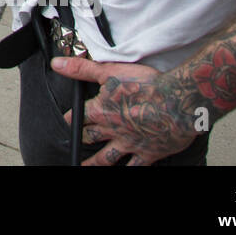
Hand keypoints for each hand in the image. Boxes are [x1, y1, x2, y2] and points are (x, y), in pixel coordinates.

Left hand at [52, 57, 196, 165]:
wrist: (178, 101)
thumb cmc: (147, 84)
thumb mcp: (110, 71)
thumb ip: (82, 69)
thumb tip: (57, 64)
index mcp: (101, 111)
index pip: (78, 117)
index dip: (70, 119)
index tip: (66, 122)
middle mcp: (112, 130)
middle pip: (90, 138)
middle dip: (81, 140)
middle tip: (74, 144)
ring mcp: (130, 144)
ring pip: (106, 158)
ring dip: (94, 163)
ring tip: (84, 167)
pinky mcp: (148, 153)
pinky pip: (134, 166)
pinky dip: (128, 169)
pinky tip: (124, 170)